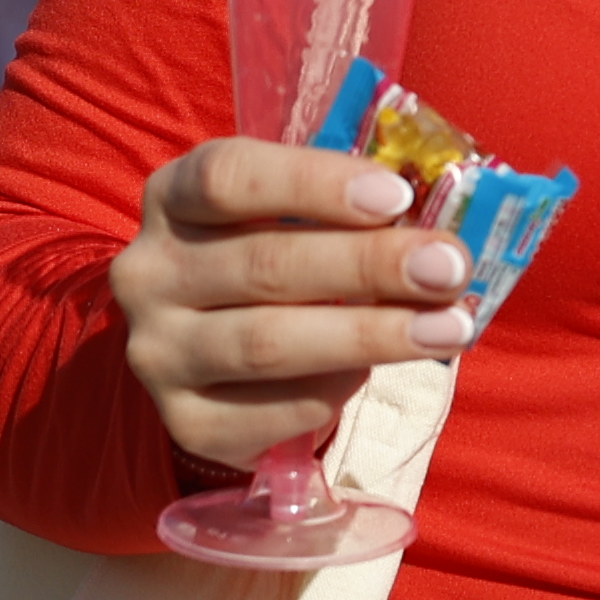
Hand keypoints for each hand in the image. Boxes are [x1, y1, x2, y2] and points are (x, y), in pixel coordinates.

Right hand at [111, 140, 468, 473]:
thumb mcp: (297, 214)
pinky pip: (273, 410)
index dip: (315, 184)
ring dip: (371, 335)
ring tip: (447, 328)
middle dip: (371, 265)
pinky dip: (336, 390)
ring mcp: (158, 353)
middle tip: (450, 268)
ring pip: (269, 343)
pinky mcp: (186, 421)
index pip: (229, 178)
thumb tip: (440, 228)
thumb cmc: (279, 257)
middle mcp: (150, 273)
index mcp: (173, 197)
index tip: (398, 198)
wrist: (222, 351)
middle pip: (264, 265)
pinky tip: (373, 372)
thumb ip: (352, 208)